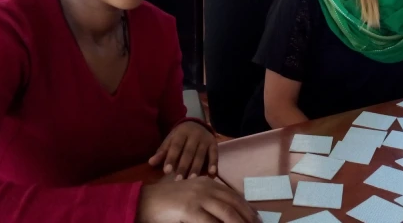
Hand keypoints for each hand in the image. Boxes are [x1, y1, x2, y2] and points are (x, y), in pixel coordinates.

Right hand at [137, 176, 258, 222]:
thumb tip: (227, 215)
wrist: (144, 201)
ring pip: (227, 214)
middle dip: (248, 218)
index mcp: (209, 183)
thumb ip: (208, 203)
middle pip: (235, 204)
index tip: (257, 219)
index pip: (234, 196)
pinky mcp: (190, 209)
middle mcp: (207, 187)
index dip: (248, 209)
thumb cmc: (168, 202)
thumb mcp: (192, 197)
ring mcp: (199, 197)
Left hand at [149, 121, 217, 179]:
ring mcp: (205, 139)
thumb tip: (150, 162)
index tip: (166, 171)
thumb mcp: (170, 140)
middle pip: (189, 152)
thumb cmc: (180, 136)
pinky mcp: (214, 144)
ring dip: (196, 168)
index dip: (171, 158)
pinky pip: (214, 154)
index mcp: (181, 132)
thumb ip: (162, 152)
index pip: (176, 146)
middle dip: (183, 166)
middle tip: (179, 180)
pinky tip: (211, 174)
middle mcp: (194, 135)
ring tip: (192, 180)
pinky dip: (213, 164)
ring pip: (201, 155)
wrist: (197, 124)